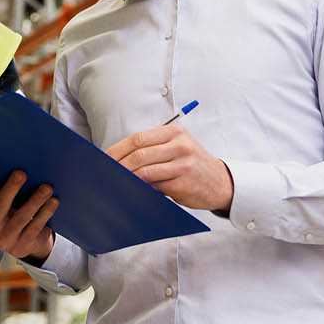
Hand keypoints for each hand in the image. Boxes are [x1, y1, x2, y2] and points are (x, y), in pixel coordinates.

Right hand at [0, 166, 59, 259]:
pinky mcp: (22, 247)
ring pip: (20, 219)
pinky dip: (45, 213)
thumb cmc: (11, 211)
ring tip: (47, 187)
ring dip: (35, 201)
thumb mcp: (3, 202)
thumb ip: (2, 188)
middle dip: (10, 189)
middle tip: (21, 173)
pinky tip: (53, 201)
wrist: (24, 241)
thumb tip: (13, 159)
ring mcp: (5, 240)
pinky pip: (35, 228)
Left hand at [106, 124, 232, 211]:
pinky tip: (132, 191)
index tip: (103, 159)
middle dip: (118, 165)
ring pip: (145, 170)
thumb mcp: (176, 148)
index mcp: (174, 132)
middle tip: (105, 174)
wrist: (220, 182)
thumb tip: (118, 160)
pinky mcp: (184, 182)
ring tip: (115, 182)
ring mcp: (183, 163)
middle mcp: (179, 145)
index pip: (138, 138)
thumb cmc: (191, 164)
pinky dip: (141, 188)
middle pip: (139, 154)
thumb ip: (152, 149)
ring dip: (127, 178)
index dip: (117, 149)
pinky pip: (155, 186)